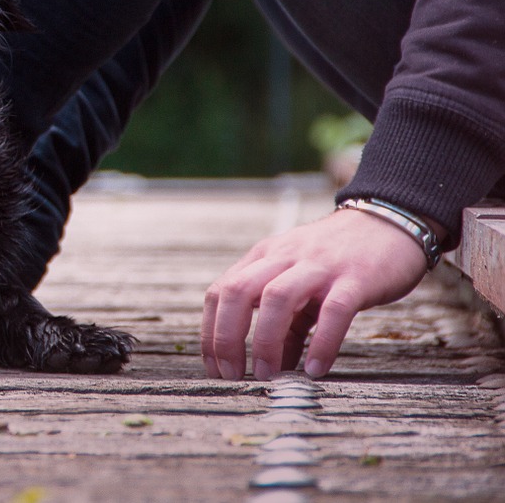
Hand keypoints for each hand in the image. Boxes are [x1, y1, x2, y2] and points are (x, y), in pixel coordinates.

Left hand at [200, 207, 429, 380]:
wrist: (389, 222)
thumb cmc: (339, 259)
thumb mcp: (301, 282)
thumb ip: (285, 322)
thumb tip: (274, 366)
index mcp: (264, 257)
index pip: (220, 291)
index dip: (210, 332)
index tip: (214, 368)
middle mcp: (284, 257)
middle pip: (238, 291)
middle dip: (227, 338)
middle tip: (232, 376)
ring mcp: (318, 265)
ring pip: (277, 298)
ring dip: (266, 342)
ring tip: (269, 376)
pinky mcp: (355, 278)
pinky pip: (333, 311)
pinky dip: (321, 343)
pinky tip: (316, 368)